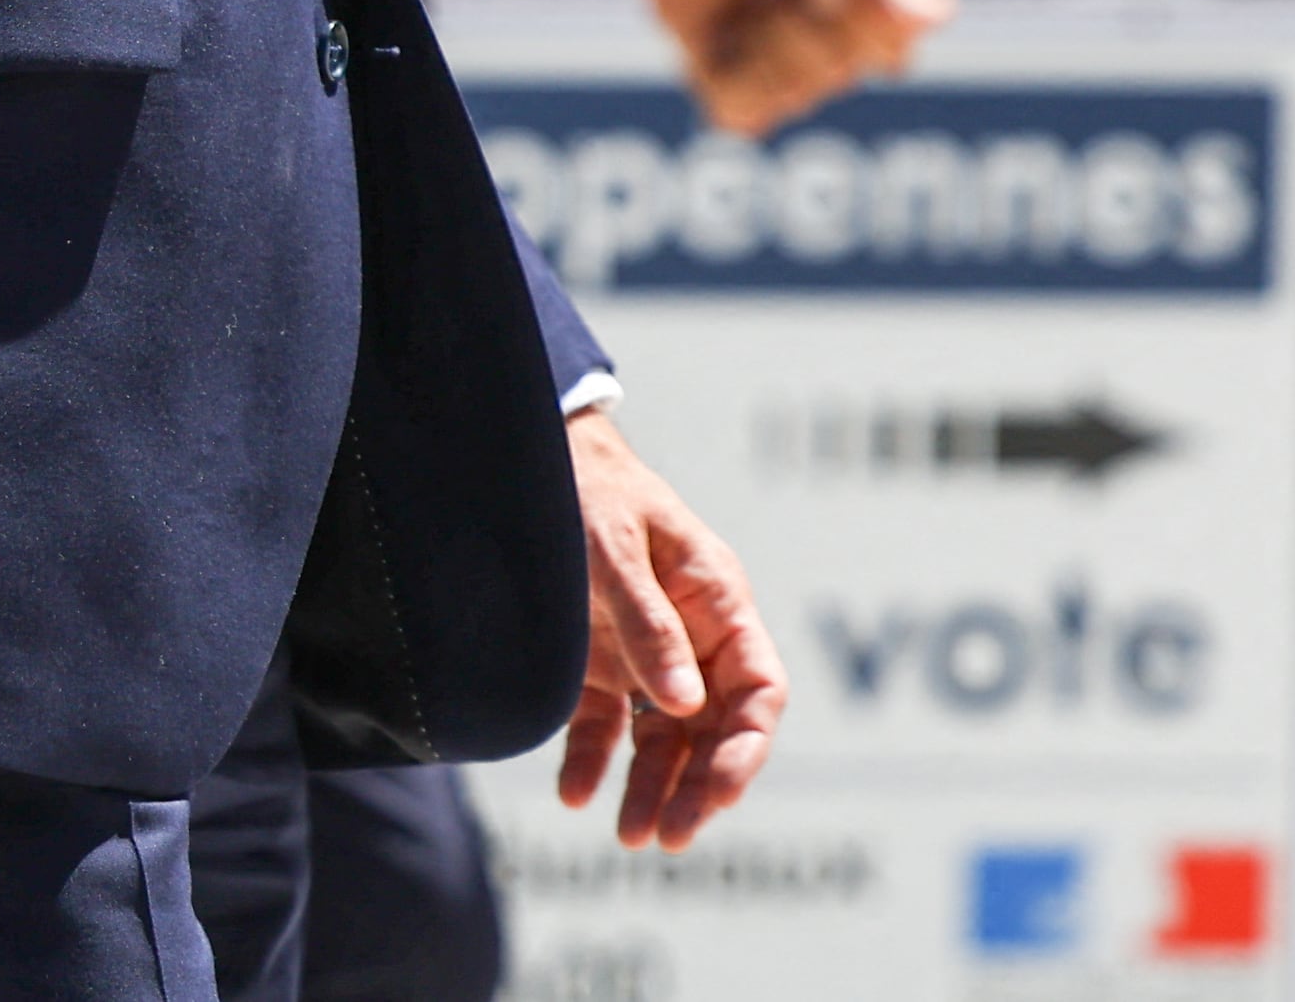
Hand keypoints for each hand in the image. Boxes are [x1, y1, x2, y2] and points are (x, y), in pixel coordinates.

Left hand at [558, 410, 786, 846]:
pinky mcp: (601, 664)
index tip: (718, 794)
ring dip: (650, 787)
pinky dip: (594, 761)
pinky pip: (607, 724)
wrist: (536, 456)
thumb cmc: (589, 486)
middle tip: (667, 837)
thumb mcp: (613, 546)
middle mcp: (691, 637)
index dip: (745, 748)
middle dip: (696, 787)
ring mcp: (646, 653)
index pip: (758, 690)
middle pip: (712, 728)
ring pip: (663, 738)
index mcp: (718, 601)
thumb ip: (647, 621)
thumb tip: (683, 705)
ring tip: (628, 838)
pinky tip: (574, 793)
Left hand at [600, 0, 955, 129]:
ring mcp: (782, 71)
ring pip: (791, 95)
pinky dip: (727, 75)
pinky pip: (742, 115)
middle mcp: (833, 48)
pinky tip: (720, 33)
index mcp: (871, 10)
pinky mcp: (728, 87)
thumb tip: (942, 17)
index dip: (857, 14)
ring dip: (762, 41)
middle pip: (837, 72)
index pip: (892, 52)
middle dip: (802, 20)